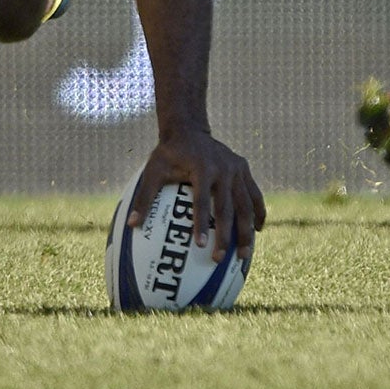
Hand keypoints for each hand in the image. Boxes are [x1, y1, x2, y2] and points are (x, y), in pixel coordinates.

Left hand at [127, 128, 264, 263]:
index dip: (201, 223)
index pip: (202, 200)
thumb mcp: (152, 171)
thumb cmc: (168, 154)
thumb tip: (132, 225)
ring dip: (246, 231)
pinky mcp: (244, 168)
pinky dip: (258, 212)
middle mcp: (223, 168)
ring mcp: (236, 168)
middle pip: (227, 207)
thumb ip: (145, 196)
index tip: (200, 246)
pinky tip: (258, 231)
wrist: (189, 129)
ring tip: (243, 256)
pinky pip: (255, 194)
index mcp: (201, 167)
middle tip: (219, 259)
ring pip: (246, 204)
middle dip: (226, 235)